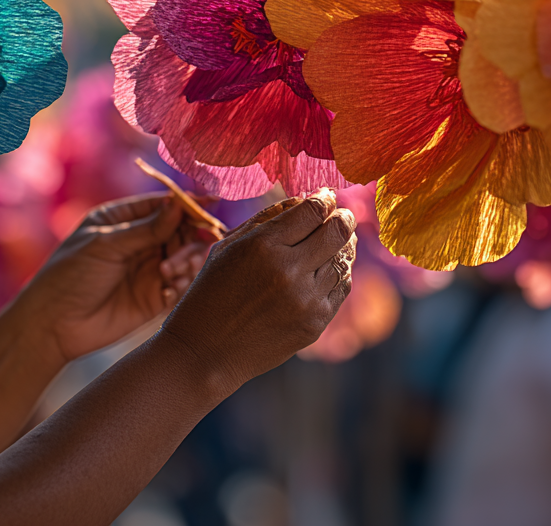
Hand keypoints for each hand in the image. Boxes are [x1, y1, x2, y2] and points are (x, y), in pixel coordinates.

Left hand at [19, 194, 213, 362]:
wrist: (54, 325)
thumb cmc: (70, 276)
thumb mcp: (106, 245)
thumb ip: (145, 229)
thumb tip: (179, 204)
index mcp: (123, 219)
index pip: (162, 205)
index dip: (187, 203)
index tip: (211, 202)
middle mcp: (140, 242)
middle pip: (181, 230)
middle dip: (192, 235)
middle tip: (194, 245)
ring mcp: (149, 269)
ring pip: (186, 256)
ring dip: (187, 261)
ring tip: (169, 273)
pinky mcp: (155, 297)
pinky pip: (181, 284)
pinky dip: (182, 284)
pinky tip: (168, 290)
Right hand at [157, 190, 355, 395]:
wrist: (206, 352)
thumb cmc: (211, 292)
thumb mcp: (227, 247)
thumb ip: (266, 218)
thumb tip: (305, 199)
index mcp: (263, 246)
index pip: (312, 210)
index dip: (324, 199)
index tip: (325, 196)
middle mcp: (288, 270)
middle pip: (337, 232)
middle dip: (344, 217)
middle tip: (344, 214)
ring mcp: (305, 300)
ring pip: (343, 260)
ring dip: (343, 246)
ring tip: (335, 241)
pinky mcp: (315, 323)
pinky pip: (341, 288)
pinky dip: (339, 273)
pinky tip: (329, 267)